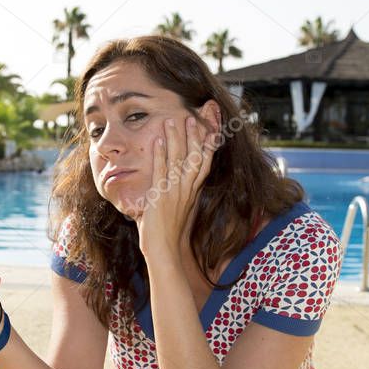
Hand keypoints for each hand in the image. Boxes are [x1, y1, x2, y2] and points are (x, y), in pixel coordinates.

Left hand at [135, 114, 216, 259]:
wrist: (165, 250)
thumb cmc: (171, 233)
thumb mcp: (182, 210)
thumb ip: (183, 196)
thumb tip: (181, 185)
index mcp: (193, 192)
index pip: (204, 164)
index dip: (207, 146)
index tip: (209, 129)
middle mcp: (187, 190)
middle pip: (195, 158)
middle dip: (194, 136)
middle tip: (192, 117)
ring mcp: (174, 192)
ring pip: (179, 160)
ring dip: (176, 139)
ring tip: (173, 121)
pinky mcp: (160, 196)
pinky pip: (161, 171)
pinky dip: (160, 155)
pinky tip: (158, 141)